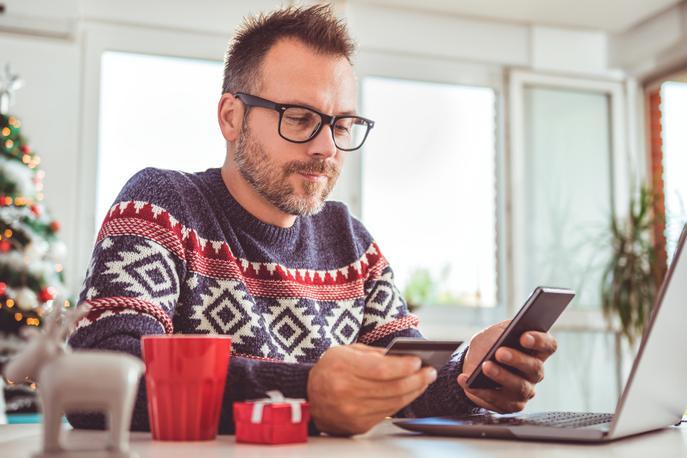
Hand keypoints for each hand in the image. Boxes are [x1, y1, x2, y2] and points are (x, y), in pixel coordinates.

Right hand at [307, 343, 436, 435]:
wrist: (310, 398)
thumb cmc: (331, 369)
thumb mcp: (346, 351)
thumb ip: (374, 353)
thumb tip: (404, 357)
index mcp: (342, 367)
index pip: (381, 369)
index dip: (403, 366)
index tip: (418, 361)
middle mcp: (346, 392)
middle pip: (392, 387)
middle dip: (416, 379)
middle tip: (430, 372)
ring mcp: (352, 412)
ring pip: (393, 402)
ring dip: (414, 391)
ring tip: (424, 381)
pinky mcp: (358, 425)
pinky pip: (388, 413)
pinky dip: (402, 402)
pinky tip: (410, 392)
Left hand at [457, 320, 557, 412]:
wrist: (474, 362)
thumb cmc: (489, 344)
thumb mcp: (495, 332)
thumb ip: (502, 332)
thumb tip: (504, 338)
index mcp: (536, 350)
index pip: (548, 345)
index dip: (539, 341)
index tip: (524, 337)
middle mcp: (535, 372)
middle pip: (535, 368)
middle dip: (517, 360)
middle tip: (499, 352)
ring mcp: (525, 390)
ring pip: (519, 387)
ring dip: (501, 376)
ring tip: (485, 367)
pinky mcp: (510, 405)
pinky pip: (498, 401)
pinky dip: (480, 391)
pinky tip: (466, 380)